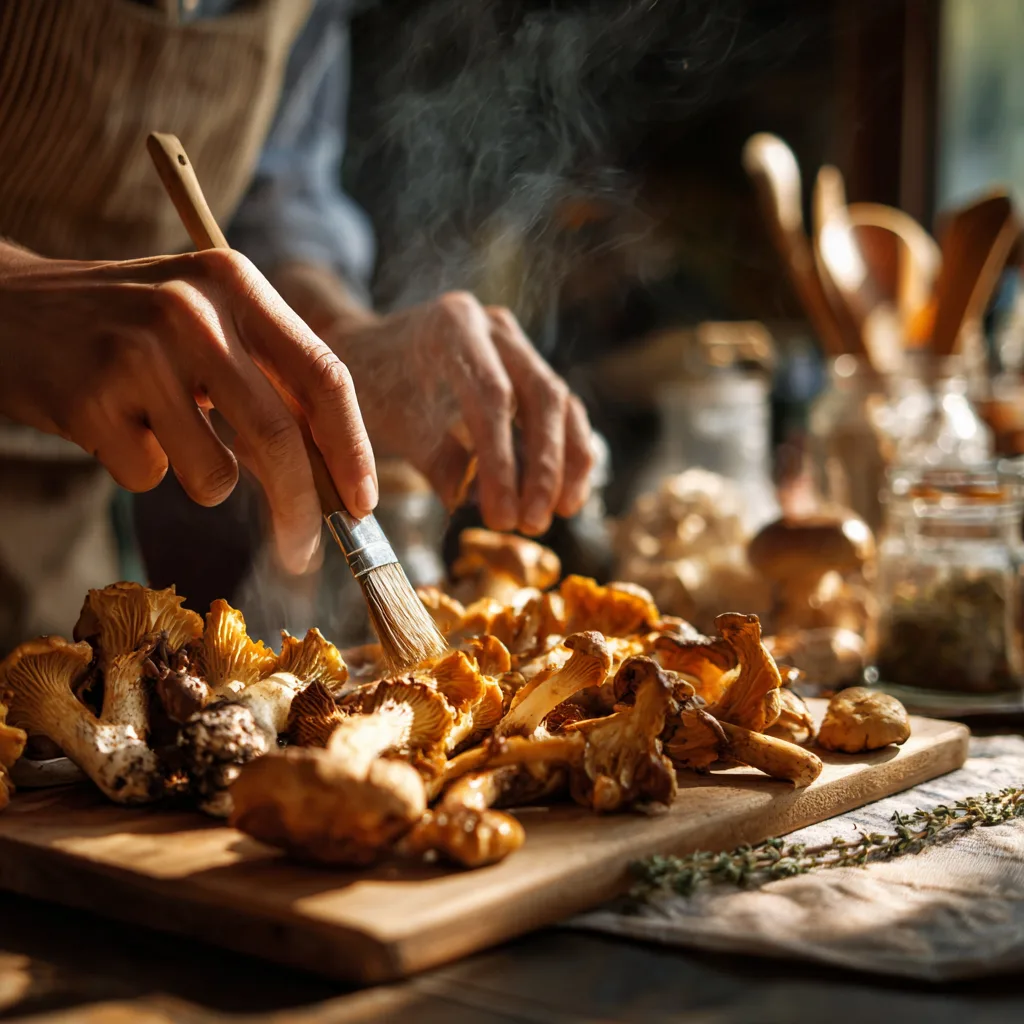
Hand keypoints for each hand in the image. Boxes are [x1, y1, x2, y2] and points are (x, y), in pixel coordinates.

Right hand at [0, 245, 375, 573]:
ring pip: (215, 475)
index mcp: (235, 283)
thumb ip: (269, 381)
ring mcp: (138, 351)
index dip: (353, 448)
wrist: (5, 307)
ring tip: (161, 431)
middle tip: (304, 551)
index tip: (364, 502)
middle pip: (279, 438)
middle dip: (302, 511)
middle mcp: (193, 309)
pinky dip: (141, 468)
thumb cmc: (127, 328)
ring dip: (202, 479)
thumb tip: (336, 478)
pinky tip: (110, 421)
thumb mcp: (205, 323)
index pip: (324, 375)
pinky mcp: (90, 397)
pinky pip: (149, 477)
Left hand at [325, 291, 593, 535]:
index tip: (502, 517)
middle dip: (543, 467)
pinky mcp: (530, 367)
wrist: (369, 352)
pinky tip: (566, 495)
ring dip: (566, 463)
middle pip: (542, 395)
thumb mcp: (390, 422)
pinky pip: (564, 410)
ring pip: (562, 402)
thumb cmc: (374, 388)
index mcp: (453, 327)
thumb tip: (469, 501)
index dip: (502, 463)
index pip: (492, 397)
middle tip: (534, 522)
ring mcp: (517, 344)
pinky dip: (568, 453)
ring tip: (559, 514)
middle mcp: (494, 327)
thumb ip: (432, 458)